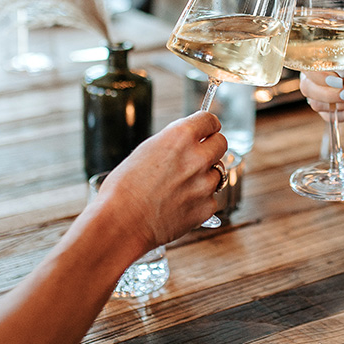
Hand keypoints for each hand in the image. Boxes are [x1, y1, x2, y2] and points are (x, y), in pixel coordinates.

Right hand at [91, 112, 227, 249]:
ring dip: (204, 177)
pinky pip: (211, 198)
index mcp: (180, 136)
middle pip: (221, 143)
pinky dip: (199, 201)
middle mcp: (198, 157)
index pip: (210, 120)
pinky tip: (179, 204)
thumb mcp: (146, 150)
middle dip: (211, 148)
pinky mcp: (207, 207)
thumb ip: (173, 143)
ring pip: (217, 173)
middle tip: (198, 157)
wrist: (122, 223)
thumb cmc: (124, 188)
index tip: (207, 130)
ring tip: (179, 187)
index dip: (208, 126)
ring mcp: (205, 184)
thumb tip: (187, 142)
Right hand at [299, 45, 343, 121]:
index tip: (342, 77)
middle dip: (333, 93)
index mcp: (324, 55)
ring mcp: (323, 95)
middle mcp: (318, 75)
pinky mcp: (332, 112)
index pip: (308, 64)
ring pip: (321, 105)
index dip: (321, 74)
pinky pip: (335, 117)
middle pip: (308, 88)